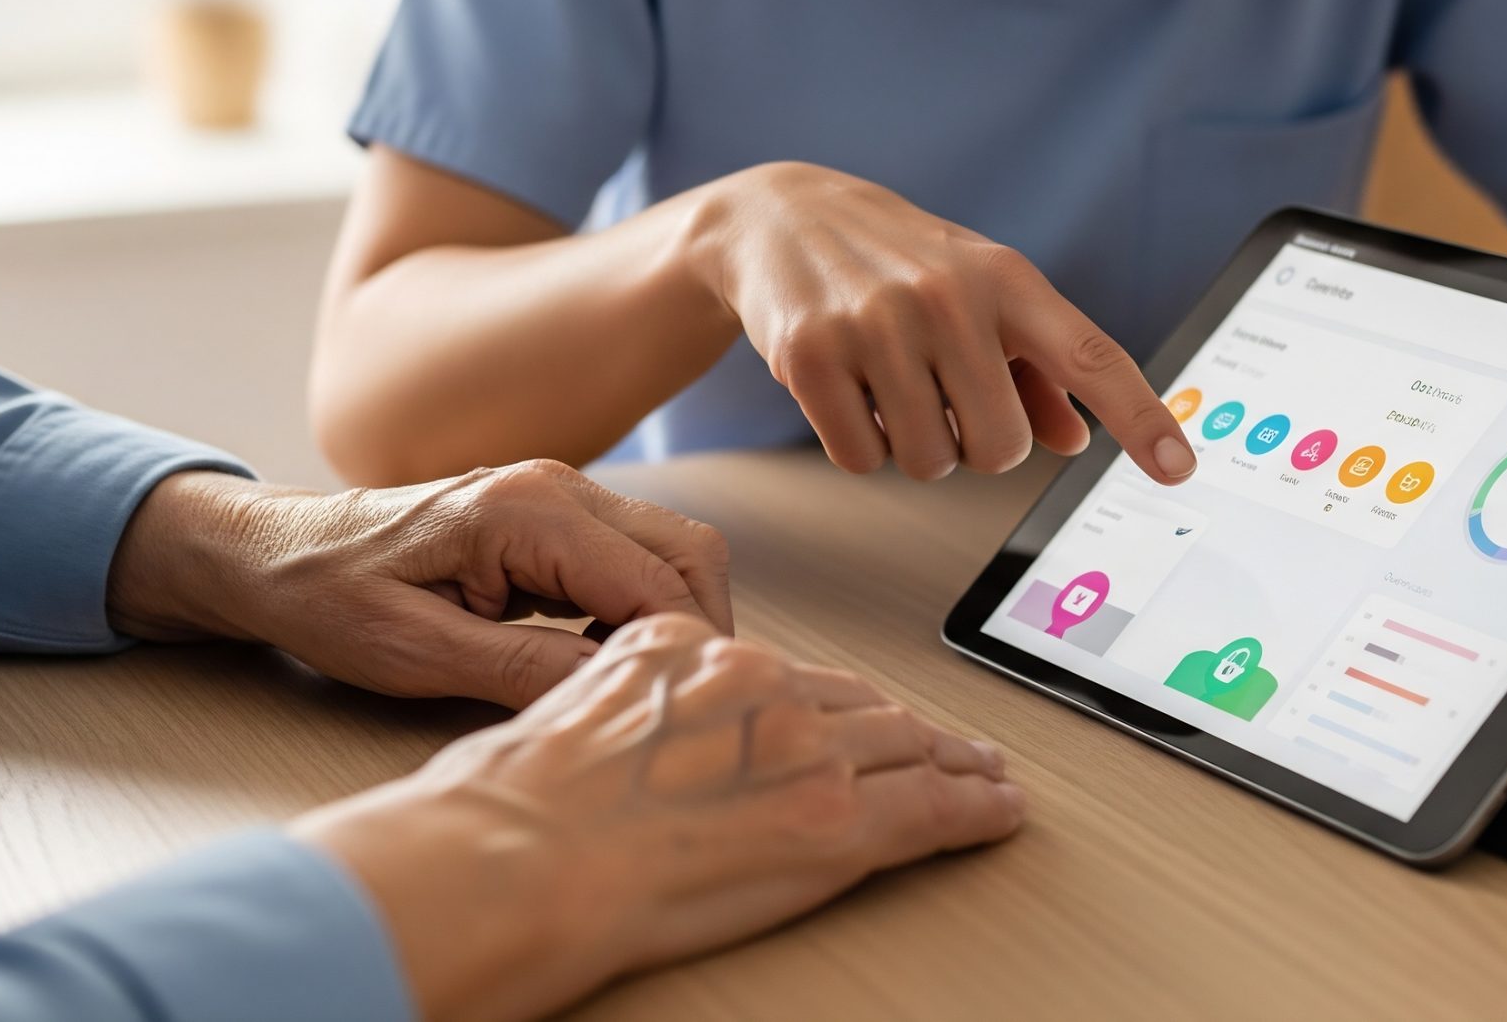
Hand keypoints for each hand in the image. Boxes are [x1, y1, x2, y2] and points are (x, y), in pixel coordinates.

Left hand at [107, 462, 733, 706]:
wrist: (274, 554)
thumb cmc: (328, 597)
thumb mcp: (415, 653)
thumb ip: (522, 669)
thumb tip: (617, 690)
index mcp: (527, 512)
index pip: (657, 584)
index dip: (683, 655)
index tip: (677, 718)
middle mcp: (558, 487)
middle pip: (690, 554)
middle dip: (700, 633)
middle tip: (671, 709)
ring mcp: (560, 493)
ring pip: (672, 552)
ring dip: (671, 620)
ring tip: (626, 688)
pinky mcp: (553, 516)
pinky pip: (633, 558)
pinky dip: (640, 610)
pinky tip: (593, 659)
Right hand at [292, 614, 1024, 1021]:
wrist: (515, 859)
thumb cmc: (509, 807)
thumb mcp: (561, 708)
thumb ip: (630, 707)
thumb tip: (649, 743)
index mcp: (686, 647)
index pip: (791, 672)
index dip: (841, 702)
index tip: (862, 715)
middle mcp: (754, 683)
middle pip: (858, 704)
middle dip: (909, 730)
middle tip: (948, 747)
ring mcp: (801, 750)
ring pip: (906, 748)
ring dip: (956, 765)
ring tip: (987, 779)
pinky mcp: (833, 822)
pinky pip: (929, 809)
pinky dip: (975, 810)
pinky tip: (998, 811)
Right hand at [687, 162, 1191, 484]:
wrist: (780, 218)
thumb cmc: (899, 265)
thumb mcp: (977, 295)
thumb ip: (1034, 369)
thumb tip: (1076, 441)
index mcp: (1006, 280)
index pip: (1091, 357)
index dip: (1142, 416)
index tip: (1180, 467)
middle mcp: (948, 298)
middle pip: (998, 449)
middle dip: (975, 446)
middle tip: (945, 400)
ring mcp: (876, 324)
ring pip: (928, 461)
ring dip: (913, 446)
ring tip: (890, 387)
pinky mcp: (811, 354)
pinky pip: (861, 458)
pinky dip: (858, 444)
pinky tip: (847, 391)